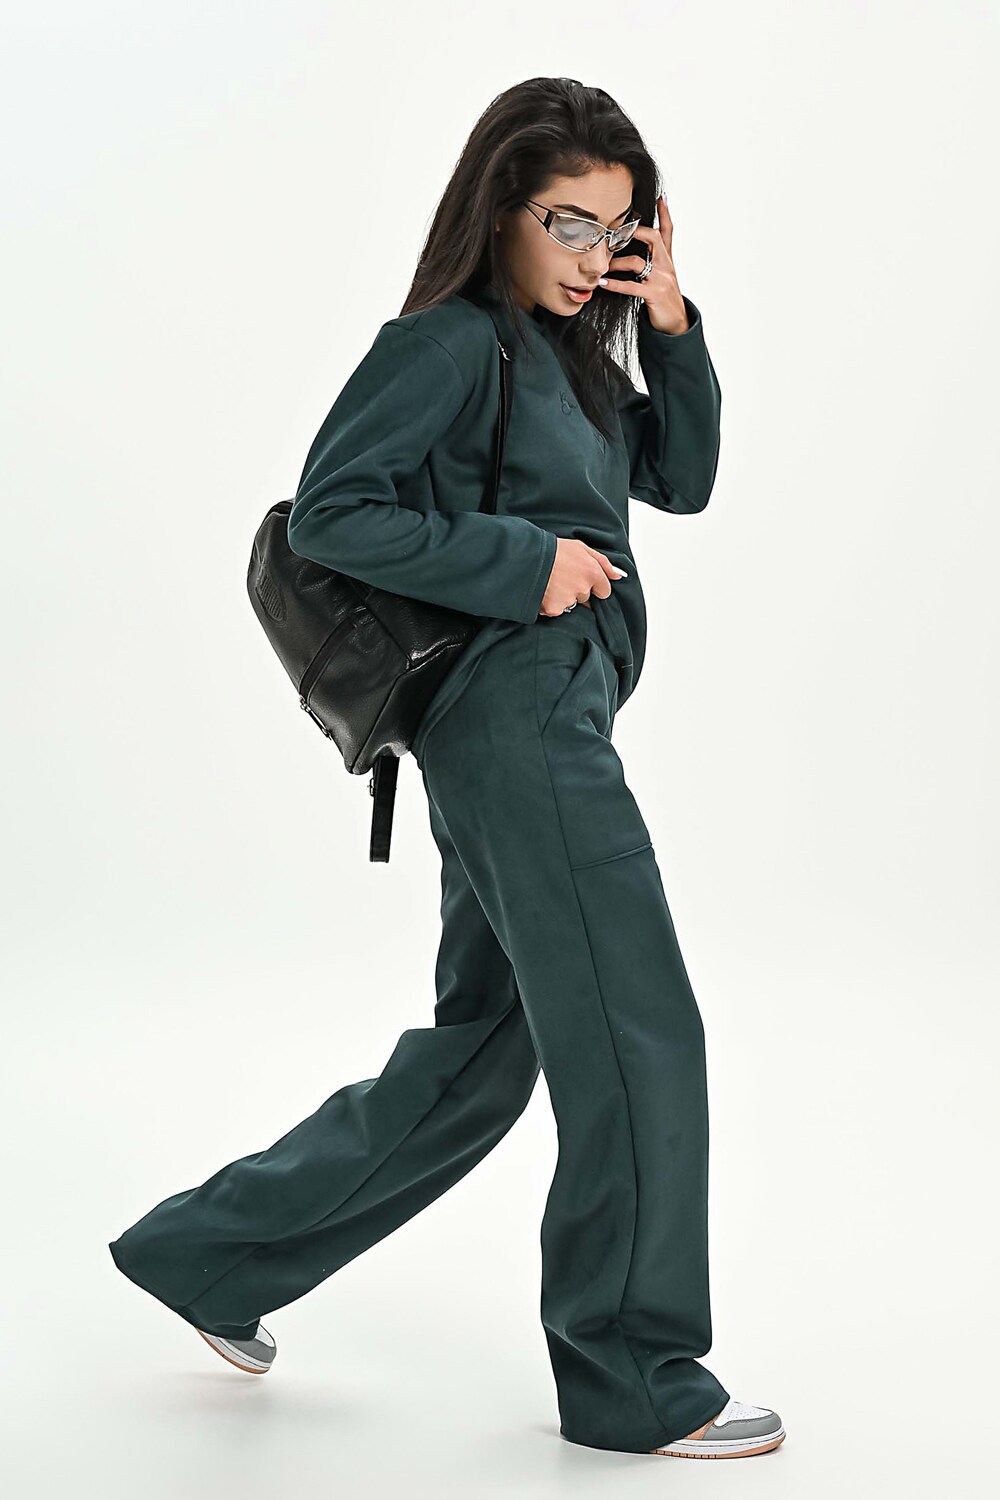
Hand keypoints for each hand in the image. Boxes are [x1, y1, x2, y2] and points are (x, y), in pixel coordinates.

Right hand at [538, 538, 626, 617]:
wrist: (527, 556)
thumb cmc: (553, 549)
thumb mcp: (581, 548)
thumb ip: (603, 563)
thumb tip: (618, 576)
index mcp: (592, 572)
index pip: (604, 591)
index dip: (594, 585)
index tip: (582, 579)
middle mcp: (582, 588)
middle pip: (586, 597)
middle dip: (577, 590)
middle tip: (562, 577)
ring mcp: (568, 600)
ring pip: (571, 604)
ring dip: (563, 596)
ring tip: (551, 582)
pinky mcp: (554, 609)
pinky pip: (556, 610)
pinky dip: (550, 603)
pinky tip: (544, 590)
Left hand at [598, 193, 689, 334]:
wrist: (676, 323)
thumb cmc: (664, 297)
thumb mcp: (663, 275)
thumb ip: (654, 260)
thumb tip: (641, 250)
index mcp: (667, 259)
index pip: (668, 231)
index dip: (665, 213)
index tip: (660, 197)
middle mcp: (666, 265)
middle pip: (653, 237)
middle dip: (635, 231)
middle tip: (615, 230)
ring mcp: (661, 279)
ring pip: (637, 261)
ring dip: (616, 263)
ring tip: (602, 265)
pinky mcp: (654, 294)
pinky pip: (631, 286)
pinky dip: (615, 284)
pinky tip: (602, 282)